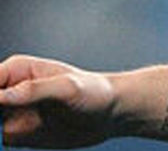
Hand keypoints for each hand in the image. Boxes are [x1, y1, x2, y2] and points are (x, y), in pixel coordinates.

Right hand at [1, 55, 116, 147]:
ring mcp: (13, 113)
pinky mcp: (19, 134)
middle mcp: (9, 92)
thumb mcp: (67, 88)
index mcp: (17, 71)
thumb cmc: (95, 91)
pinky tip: (18, 137)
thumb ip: (33, 91)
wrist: (112, 114)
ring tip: (25, 125)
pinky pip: (1, 139)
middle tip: (4, 121)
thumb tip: (1, 97)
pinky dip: (4, 140)